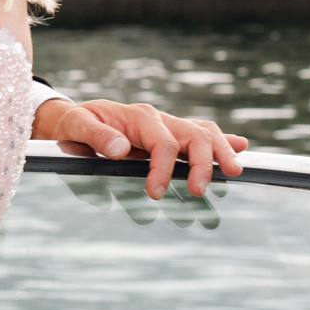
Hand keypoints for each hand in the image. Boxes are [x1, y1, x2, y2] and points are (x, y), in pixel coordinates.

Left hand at [31, 95, 247, 199]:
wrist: (69, 120)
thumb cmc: (71, 124)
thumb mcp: (74, 125)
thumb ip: (96, 136)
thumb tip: (121, 150)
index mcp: (137, 116)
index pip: (161, 142)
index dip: (162, 168)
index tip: (156, 193)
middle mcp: (157, 118)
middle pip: (193, 134)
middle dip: (201, 162)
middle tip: (199, 190)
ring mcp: (166, 126)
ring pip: (203, 133)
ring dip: (220, 151)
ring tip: (234, 171)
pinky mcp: (168, 136)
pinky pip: (199, 135)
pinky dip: (221, 141)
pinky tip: (240, 148)